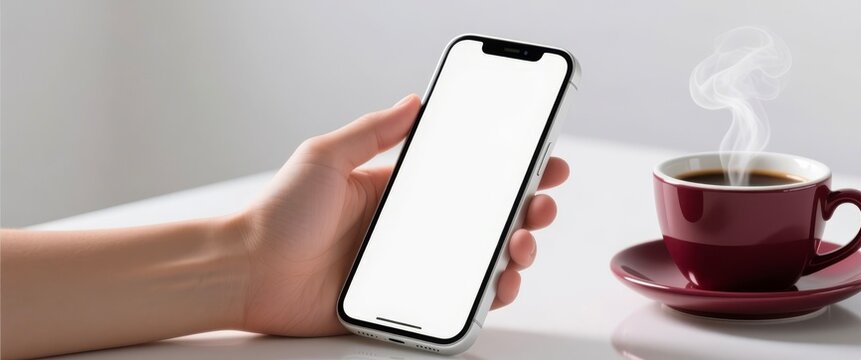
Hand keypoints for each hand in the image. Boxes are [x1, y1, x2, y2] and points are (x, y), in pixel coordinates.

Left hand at [235, 94, 569, 336]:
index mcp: (399, 193)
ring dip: (515, 252)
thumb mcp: (325, 157)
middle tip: (540, 203)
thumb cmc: (277, 215)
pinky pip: (457, 302)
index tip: (542, 162)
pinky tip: (499, 282)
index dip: (508, 171)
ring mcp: (412, 268)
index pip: (467, 179)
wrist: (247, 272)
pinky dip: (488, 294)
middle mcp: (412, 230)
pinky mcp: (403, 303)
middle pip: (485, 221)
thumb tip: (414, 101)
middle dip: (526, 211)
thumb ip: (372, 130)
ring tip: (521, 245)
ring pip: (481, 262)